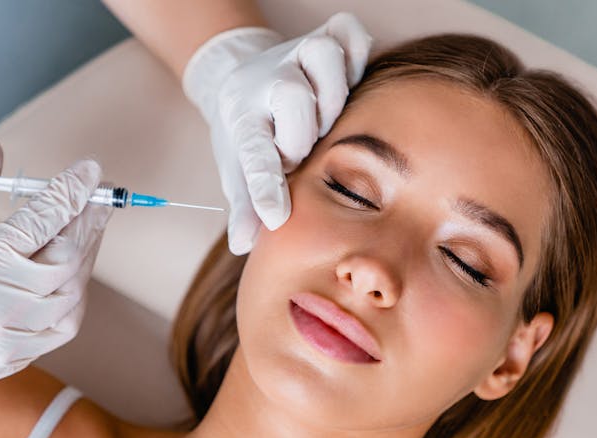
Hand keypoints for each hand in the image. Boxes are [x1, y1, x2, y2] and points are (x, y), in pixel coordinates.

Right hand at [0, 136, 111, 400]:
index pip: (40, 221)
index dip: (70, 191)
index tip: (91, 168)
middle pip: (68, 257)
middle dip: (89, 221)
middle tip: (101, 195)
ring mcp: (11, 339)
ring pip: (73, 292)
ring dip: (87, 256)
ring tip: (88, 227)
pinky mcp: (17, 359)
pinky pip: (64, 325)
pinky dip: (76, 294)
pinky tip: (73, 271)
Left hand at [183, 12, 371, 253]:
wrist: (246, 79)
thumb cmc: (252, 133)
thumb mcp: (239, 169)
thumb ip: (245, 206)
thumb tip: (241, 245)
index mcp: (242, 118)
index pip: (252, 155)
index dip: (265, 186)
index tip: (275, 216)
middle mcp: (268, 80)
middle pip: (292, 96)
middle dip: (303, 133)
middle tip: (302, 151)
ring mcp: (296, 53)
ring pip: (323, 57)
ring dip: (333, 94)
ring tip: (329, 119)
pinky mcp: (325, 35)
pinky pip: (350, 33)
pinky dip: (357, 54)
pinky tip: (352, 81)